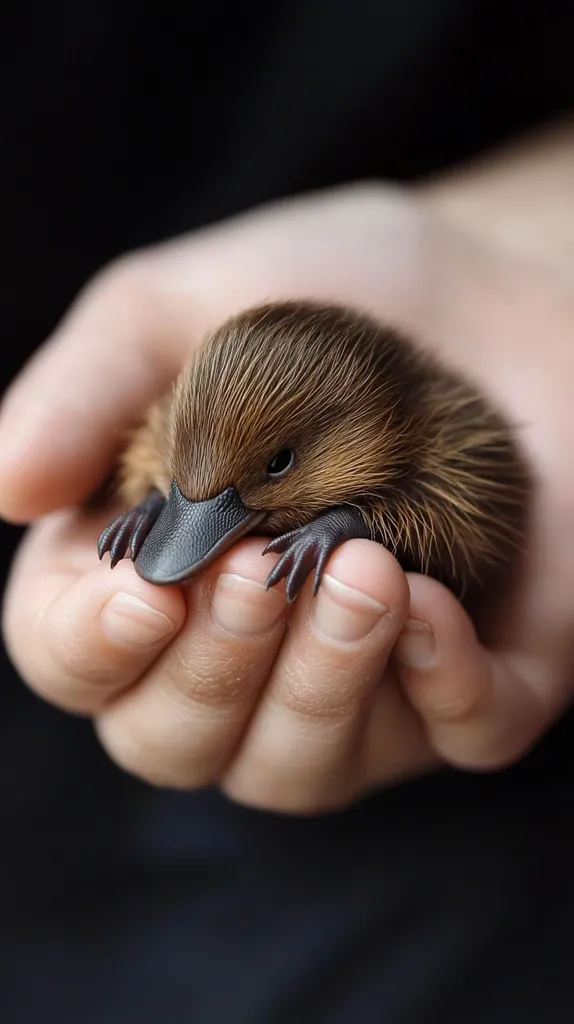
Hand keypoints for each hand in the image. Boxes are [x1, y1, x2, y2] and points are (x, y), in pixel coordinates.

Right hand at [2, 180, 573, 812]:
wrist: (484, 286)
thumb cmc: (323, 294)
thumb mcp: (183, 307)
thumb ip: (84, 392)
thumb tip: (5, 487)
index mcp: (152, 567)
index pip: (75, 658)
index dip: (89, 648)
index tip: (144, 592)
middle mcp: (242, 649)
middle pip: (174, 740)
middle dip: (208, 674)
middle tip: (255, 570)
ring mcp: (359, 679)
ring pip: (297, 766)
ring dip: (316, 686)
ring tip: (359, 570)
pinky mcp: (479, 673)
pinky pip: (459, 736)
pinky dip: (440, 689)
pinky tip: (429, 609)